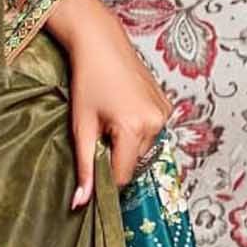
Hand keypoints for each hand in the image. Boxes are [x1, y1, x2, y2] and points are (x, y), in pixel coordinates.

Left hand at [47, 0, 172, 205]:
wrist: (101, 43)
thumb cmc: (87, 80)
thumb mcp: (80, 126)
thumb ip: (83, 167)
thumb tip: (80, 203)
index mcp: (133, 128)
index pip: (123, 175)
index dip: (106, 177)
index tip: (92, 169)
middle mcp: (155, 123)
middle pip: (133, 161)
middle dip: (114, 155)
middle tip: (97, 131)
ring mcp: (164, 113)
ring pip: (142, 147)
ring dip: (125, 142)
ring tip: (110, 117)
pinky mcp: (166, 105)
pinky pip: (151, 131)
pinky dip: (136, 129)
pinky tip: (122, 109)